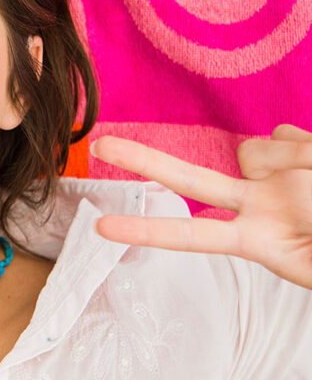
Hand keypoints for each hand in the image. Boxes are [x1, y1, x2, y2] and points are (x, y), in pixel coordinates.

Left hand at [91, 124, 311, 288]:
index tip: (101, 228)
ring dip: (288, 160)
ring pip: (258, 149)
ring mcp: (279, 179)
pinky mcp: (299, 152)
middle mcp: (262, 206)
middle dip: (145, 159)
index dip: (148, 230)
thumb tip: (276, 141)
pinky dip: (302, 147)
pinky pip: (287, 136)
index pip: (194, 234)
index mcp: (263, 241)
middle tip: (99, 145)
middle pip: (192, 178)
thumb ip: (292, 199)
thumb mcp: (309, 254)